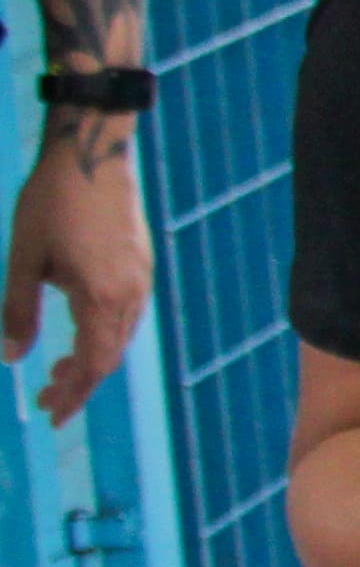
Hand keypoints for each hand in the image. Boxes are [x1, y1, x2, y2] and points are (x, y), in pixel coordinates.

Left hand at [3, 121, 145, 418]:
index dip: (71, 395)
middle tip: (46, 398)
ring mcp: (140, 277)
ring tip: (58, 367)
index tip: (49, 415)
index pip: (92, 364)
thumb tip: (11, 357)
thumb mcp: (22, 259)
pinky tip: (79, 326)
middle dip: (78, 382)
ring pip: (120, 335)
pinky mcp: (140, 263)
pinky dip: (102, 332)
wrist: (91, 152)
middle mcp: (130, 292)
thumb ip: (18, 311)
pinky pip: (126, 313)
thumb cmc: (51, 202)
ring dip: (91, 357)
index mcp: (102, 297)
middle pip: (109, 355)